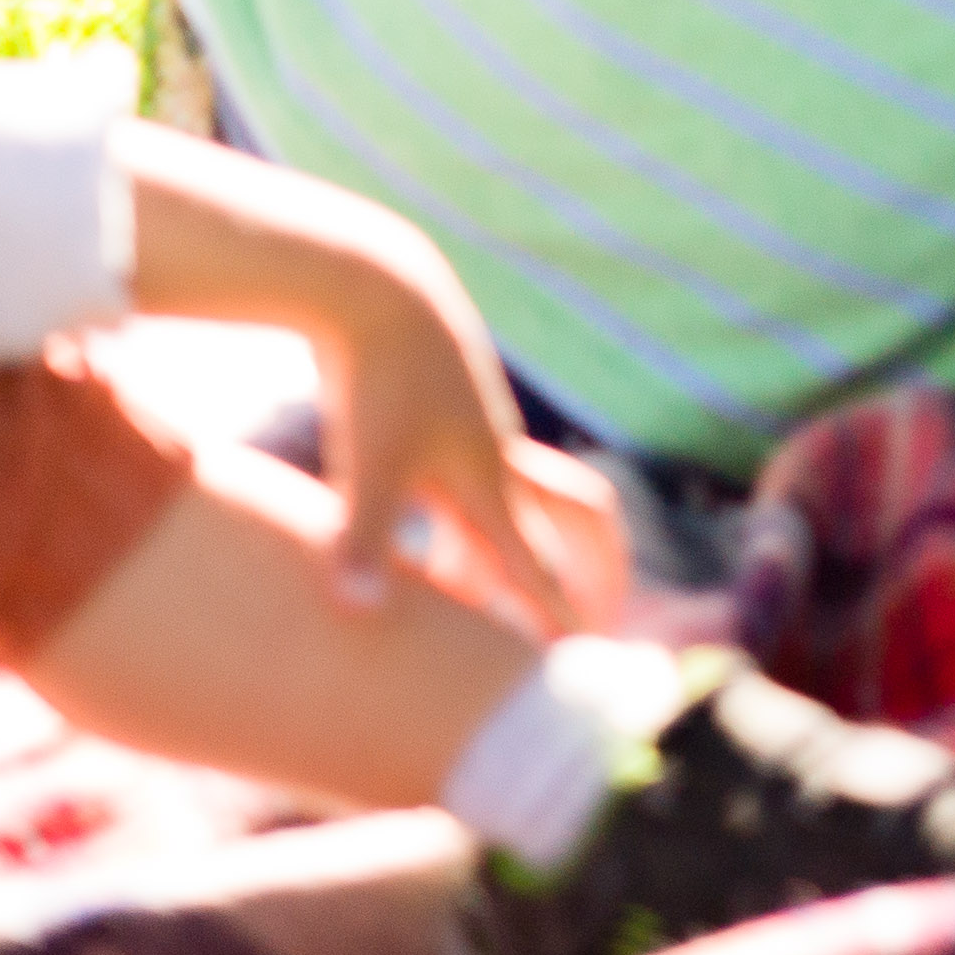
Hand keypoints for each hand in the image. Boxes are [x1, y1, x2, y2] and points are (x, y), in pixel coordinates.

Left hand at [115, 133, 600, 637]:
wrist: (376, 288)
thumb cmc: (372, 380)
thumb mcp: (363, 469)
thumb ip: (363, 544)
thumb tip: (358, 615)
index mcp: (487, 483)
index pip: (536, 571)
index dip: (560, 621)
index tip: (587, 667)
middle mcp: (497, 462)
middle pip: (577, 522)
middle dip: (595, 571)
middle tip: (594, 620)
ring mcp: (479, 434)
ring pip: (524, 504)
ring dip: (520, 552)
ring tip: (475, 600)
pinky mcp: (451, 414)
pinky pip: (487, 484)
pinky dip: (474, 526)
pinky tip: (428, 547)